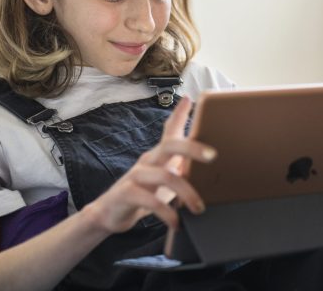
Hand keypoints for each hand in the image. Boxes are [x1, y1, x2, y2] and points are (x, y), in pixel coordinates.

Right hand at [81, 96, 214, 232]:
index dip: (179, 114)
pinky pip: (151, 201)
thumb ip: (182, 167)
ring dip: (187, 193)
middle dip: (192, 147)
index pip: (169, 131)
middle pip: (170, 145)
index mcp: (158, 156)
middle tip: (213, 156)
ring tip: (199, 209)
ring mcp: (136, 176)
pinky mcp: (126, 194)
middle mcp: (147, 161)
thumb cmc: (144, 194)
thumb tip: (208, 160)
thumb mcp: (164, 178)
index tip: (191, 100)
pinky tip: (177, 223)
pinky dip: (167, 213)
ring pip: (165, 177)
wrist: (110, 214)